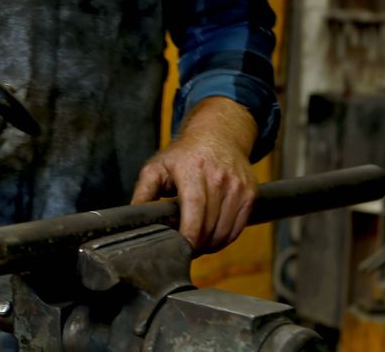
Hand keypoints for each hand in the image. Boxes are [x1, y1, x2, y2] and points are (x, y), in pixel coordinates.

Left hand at [130, 97, 258, 252]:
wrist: (218, 135)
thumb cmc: (183, 155)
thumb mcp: (157, 167)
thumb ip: (143, 192)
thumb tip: (134, 217)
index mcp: (192, 169)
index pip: (195, 208)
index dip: (189, 234)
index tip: (181, 249)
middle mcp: (218, 177)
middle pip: (210, 224)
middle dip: (197, 244)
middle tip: (183, 249)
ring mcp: (237, 186)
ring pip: (225, 230)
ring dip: (211, 245)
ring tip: (196, 244)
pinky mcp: (250, 193)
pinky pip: (239, 227)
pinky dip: (225, 238)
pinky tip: (212, 237)